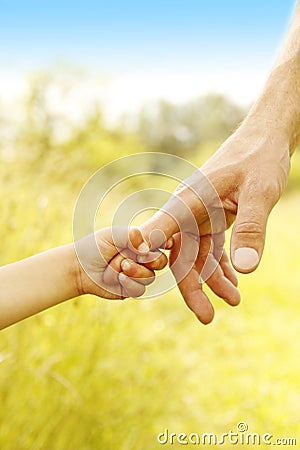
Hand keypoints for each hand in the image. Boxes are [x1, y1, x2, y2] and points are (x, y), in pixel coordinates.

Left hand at [74, 226, 167, 299]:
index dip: (166, 243)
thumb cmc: (95, 247)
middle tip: (133, 257)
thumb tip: (147, 250)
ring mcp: (138, 275)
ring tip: (119, 267)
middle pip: (161, 262)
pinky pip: (140, 290)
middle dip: (149, 261)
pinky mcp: (131, 289)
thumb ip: (132, 236)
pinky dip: (130, 284)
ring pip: (150, 277)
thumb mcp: (113, 235)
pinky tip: (119, 279)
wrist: (79, 268)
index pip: (162, 243)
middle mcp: (142, 259)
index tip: (166, 243)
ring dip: (134, 272)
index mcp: (141, 243)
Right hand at [141, 122, 289, 322]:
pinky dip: (222, 265)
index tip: (133, 277)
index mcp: (189, 199)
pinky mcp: (214, 216)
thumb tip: (244, 269)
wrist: (267, 138)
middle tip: (207, 318)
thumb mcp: (259, 193)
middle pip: (181, 254)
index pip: (163, 232)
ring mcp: (200, 214)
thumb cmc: (260, 157)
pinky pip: (212, 247)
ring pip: (198, 255)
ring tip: (233, 301)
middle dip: (193, 286)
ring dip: (213, 279)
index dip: (149, 256)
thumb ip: (250, 228)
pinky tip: (233, 280)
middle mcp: (188, 209)